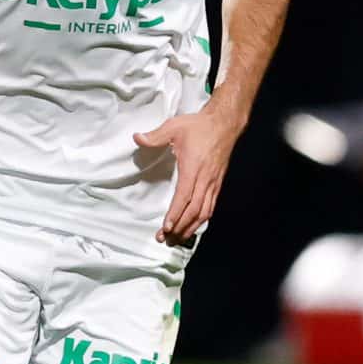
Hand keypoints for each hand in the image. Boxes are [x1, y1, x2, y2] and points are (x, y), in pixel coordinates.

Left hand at [134, 109, 240, 245]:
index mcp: (193, 167)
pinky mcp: (217, 184)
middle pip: (194, 210)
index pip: (184, 195)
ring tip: (177, 239)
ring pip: (204, 212)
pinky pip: (210, 207)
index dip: (176, 213)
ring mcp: (212, 183)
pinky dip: (201, 221)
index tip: (167, 227)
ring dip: (190, 228)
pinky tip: (192, 227)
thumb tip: (137, 138)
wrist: (225, 124)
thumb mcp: (174, 126)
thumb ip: (155, 135)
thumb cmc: (199, 126)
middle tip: (166, 239)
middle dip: (180, 227)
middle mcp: (205, 179)